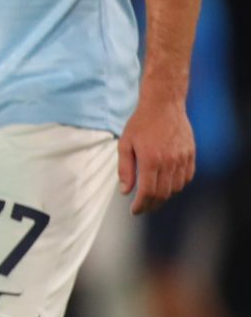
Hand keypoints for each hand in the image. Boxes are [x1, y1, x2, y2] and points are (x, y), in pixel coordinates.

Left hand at [117, 92, 195, 214]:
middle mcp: (169, 161)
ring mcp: (182, 158)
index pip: (148, 192)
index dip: (141, 205)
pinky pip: (187, 177)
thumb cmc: (141, 123)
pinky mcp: (191, 154)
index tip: (135, 211)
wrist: (163, 104)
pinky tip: (167, 184)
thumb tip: (125, 191)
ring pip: (176, 188)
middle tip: (142, 208)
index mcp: (150, 159)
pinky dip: (177, 185)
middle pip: (163, 194)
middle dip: (151, 205)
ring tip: (153, 196)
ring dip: (164, 196)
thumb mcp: (125, 143)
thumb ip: (125, 169)